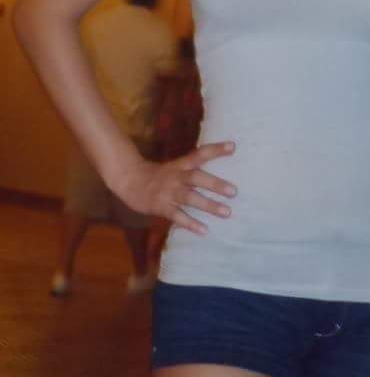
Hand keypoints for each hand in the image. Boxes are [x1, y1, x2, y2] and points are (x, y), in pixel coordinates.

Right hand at [114, 140, 236, 234]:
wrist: (128, 180)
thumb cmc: (156, 175)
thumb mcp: (174, 167)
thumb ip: (192, 168)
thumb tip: (216, 171)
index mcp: (180, 165)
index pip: (200, 154)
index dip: (216, 150)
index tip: (233, 146)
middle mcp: (176, 177)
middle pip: (197, 178)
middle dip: (215, 184)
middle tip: (234, 191)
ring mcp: (168, 192)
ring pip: (190, 198)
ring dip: (209, 205)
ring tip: (227, 212)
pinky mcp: (161, 207)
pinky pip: (177, 216)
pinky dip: (191, 223)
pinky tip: (204, 230)